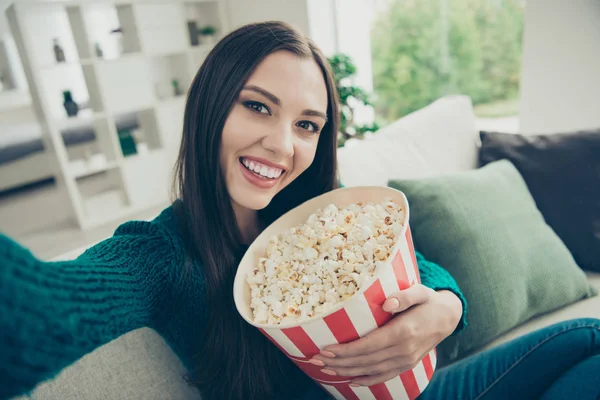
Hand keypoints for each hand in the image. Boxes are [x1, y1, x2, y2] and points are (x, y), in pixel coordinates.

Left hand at [309, 285, 462, 385]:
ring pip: (371, 371)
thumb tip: (386, 304)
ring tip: (326, 369)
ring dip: (347, 371)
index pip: (368, 345)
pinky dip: (366, 381)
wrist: (449, 317)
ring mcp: (406, 360)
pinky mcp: (406, 365)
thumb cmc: (429, 301)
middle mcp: (404, 350)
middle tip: (315, 360)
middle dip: (338, 362)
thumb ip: (404, 296)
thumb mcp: (420, 291)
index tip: (325, 349)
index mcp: (403, 332)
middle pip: (365, 361)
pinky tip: (351, 381)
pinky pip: (384, 377)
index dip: (345, 350)